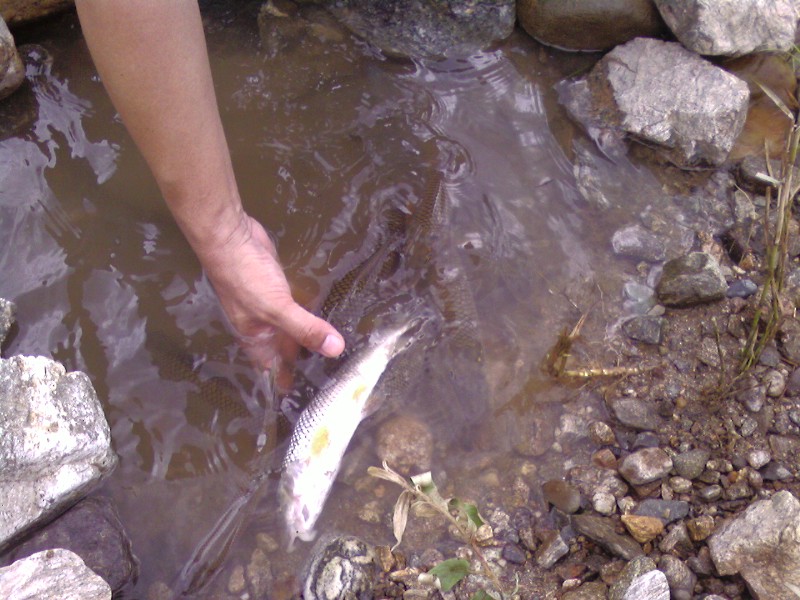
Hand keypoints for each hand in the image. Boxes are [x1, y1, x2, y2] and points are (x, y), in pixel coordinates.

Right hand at [199, 214, 344, 370]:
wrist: (230, 237)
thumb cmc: (245, 279)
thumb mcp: (276, 309)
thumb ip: (305, 329)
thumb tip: (335, 350)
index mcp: (256, 337)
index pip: (273, 367)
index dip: (288, 380)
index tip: (310, 394)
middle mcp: (262, 324)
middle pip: (285, 348)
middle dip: (303, 359)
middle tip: (332, 371)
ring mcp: (270, 304)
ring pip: (291, 326)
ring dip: (308, 334)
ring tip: (333, 346)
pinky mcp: (278, 285)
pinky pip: (295, 304)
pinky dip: (308, 310)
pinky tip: (324, 311)